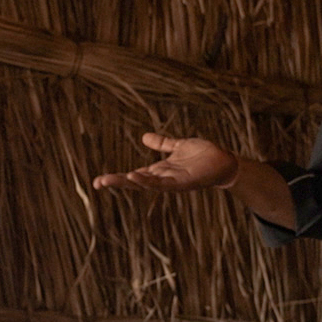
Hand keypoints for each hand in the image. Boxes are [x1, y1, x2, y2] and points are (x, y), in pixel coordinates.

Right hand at [92, 133, 238, 192]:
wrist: (224, 162)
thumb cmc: (203, 155)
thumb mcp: (178, 146)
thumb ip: (162, 143)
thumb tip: (144, 137)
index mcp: (160, 170)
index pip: (134, 175)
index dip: (117, 177)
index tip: (98, 181)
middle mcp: (163, 178)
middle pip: (135, 182)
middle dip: (116, 182)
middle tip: (97, 182)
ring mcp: (172, 182)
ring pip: (145, 184)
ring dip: (128, 182)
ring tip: (110, 180)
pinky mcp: (183, 183)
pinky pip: (162, 184)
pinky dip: (148, 181)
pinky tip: (134, 176)